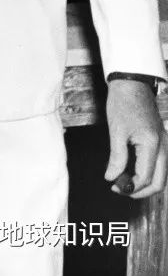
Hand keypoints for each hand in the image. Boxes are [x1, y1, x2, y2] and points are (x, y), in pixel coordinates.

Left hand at [104, 79, 166, 197]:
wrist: (132, 85)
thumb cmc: (123, 104)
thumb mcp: (116, 131)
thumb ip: (116, 157)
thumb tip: (112, 177)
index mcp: (152, 145)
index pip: (145, 177)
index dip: (130, 186)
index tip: (114, 187)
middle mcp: (164, 147)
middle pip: (159, 183)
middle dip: (141, 191)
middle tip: (121, 190)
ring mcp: (166, 144)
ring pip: (162, 176)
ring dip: (146, 184)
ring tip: (126, 183)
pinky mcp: (162, 141)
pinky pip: (160, 165)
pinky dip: (149, 174)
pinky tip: (134, 172)